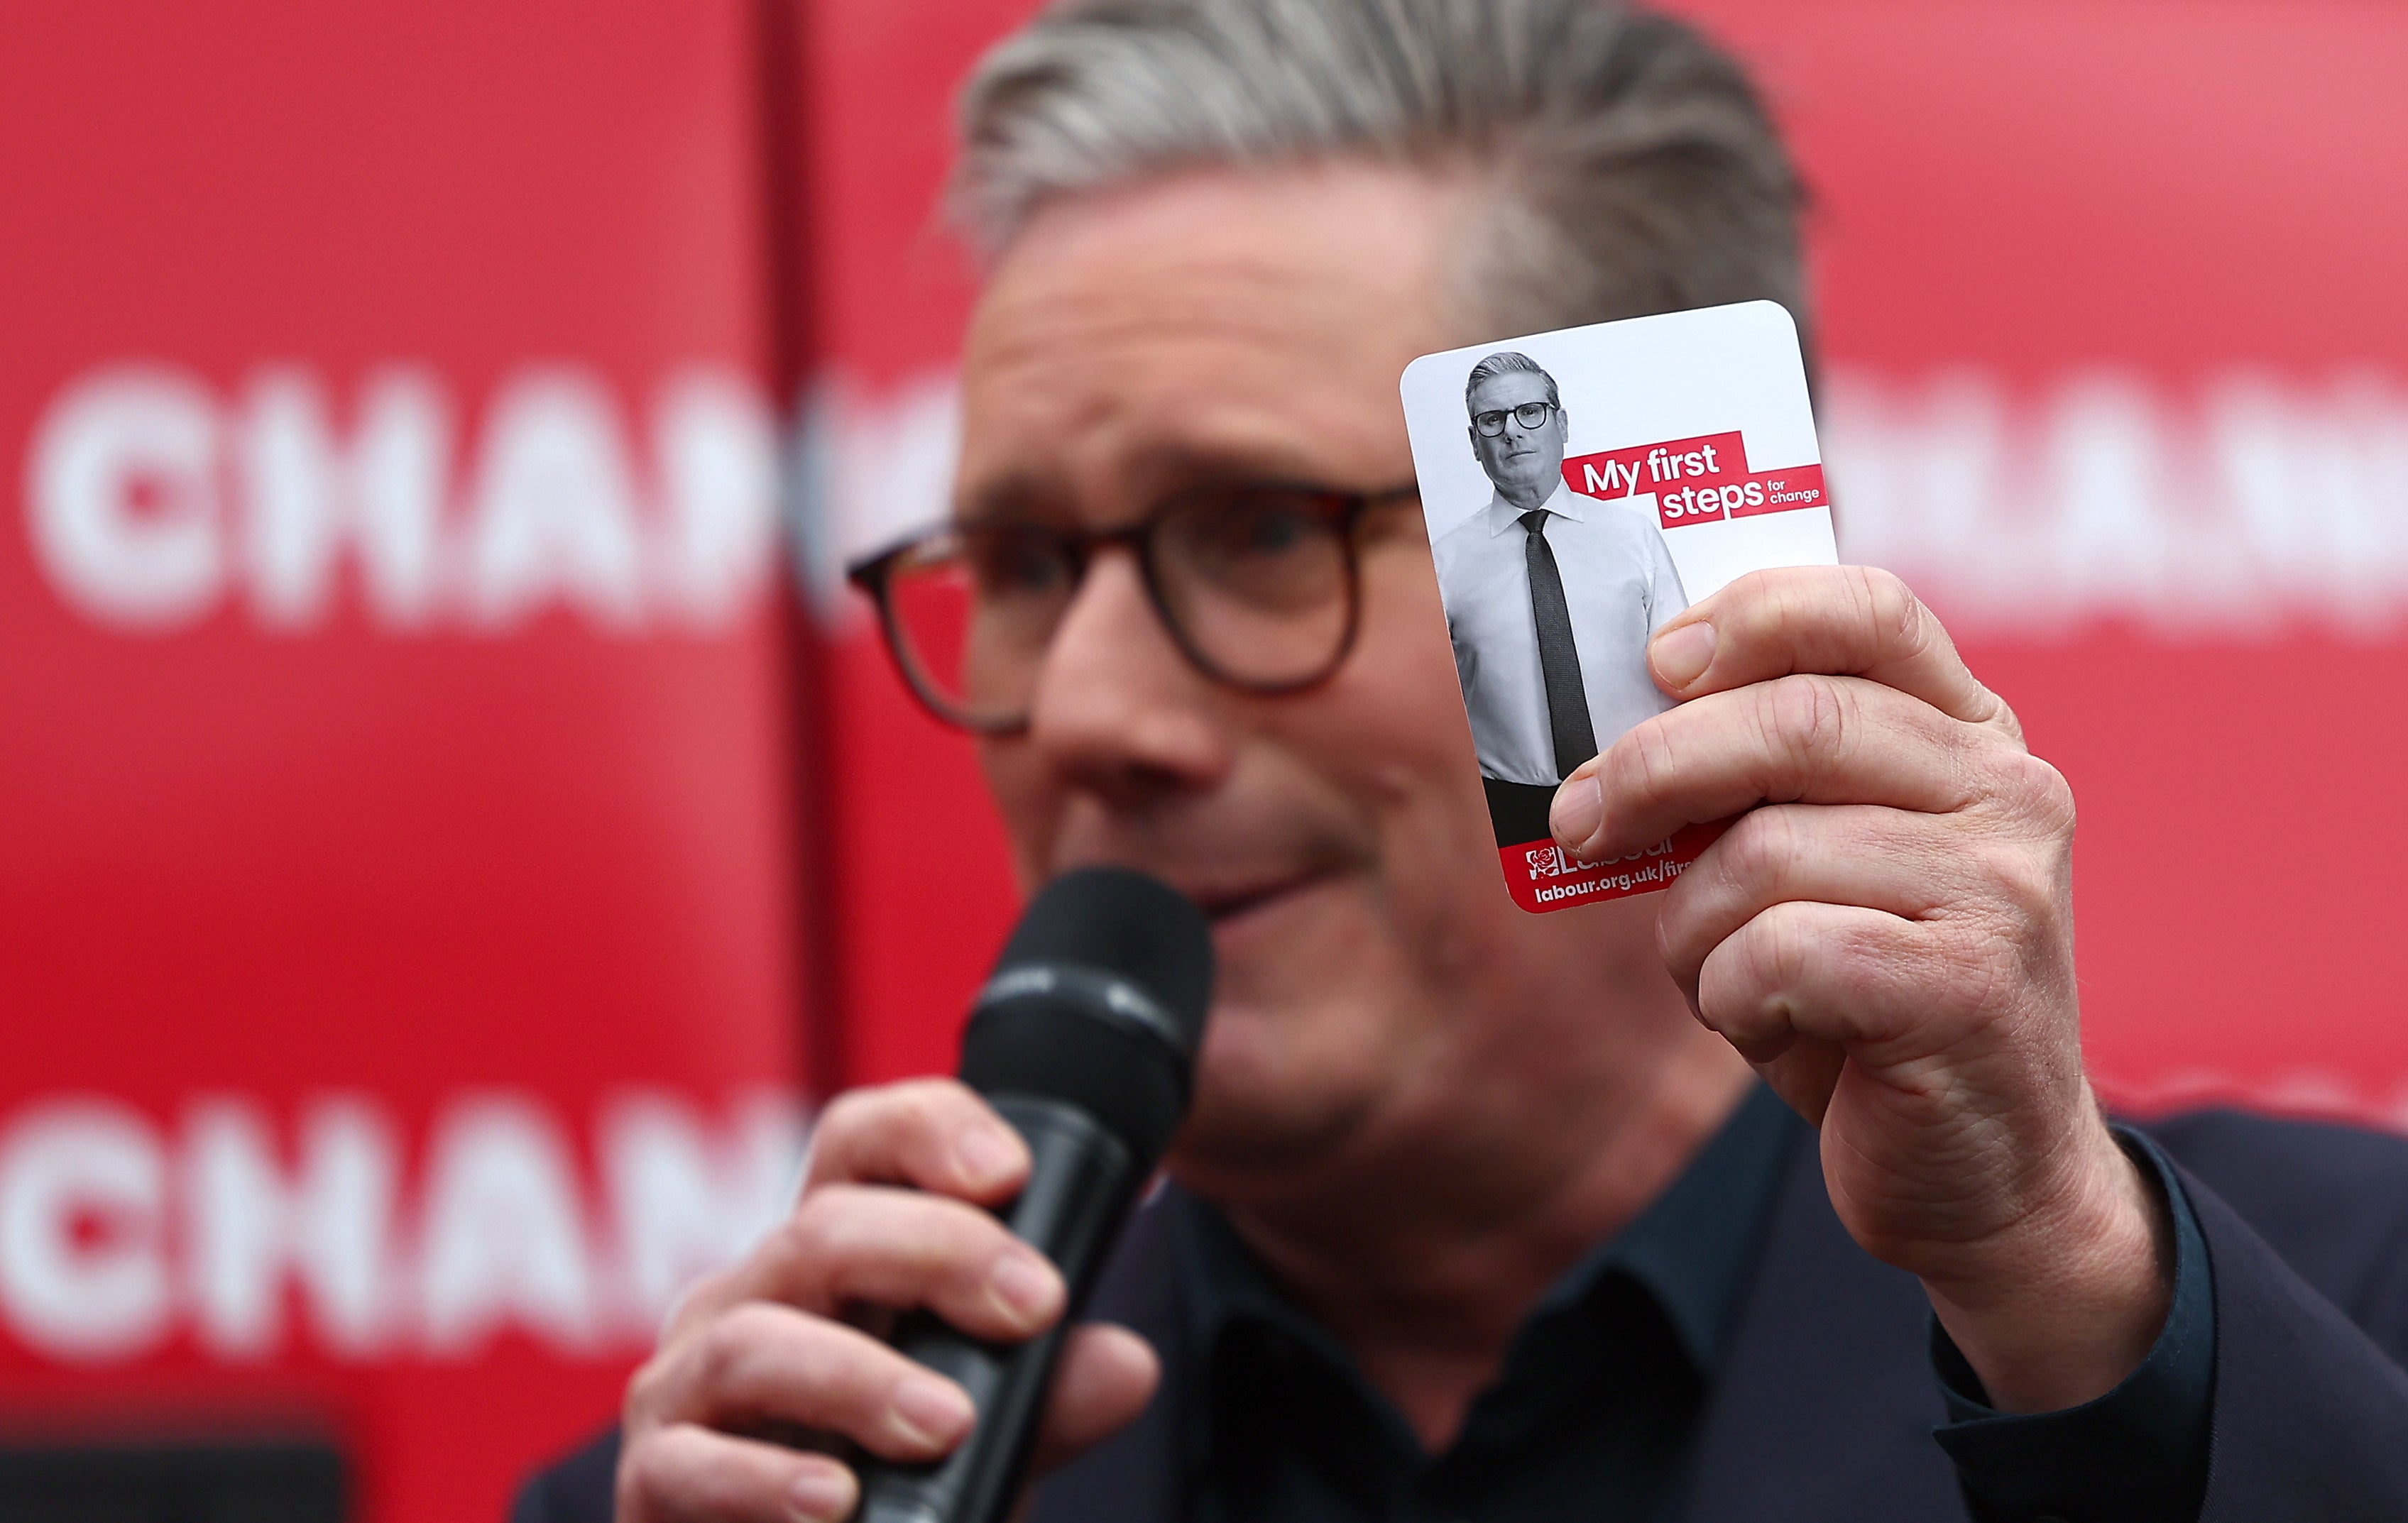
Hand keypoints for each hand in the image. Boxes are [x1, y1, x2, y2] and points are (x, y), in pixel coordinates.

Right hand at [616, 1078, 1158, 1521]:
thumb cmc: (888, 1494)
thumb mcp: (983, 1441)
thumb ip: (1048, 1402)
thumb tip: (1123, 1364)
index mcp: (829, 1264)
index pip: (861, 1146)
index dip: (928, 1132)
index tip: (1012, 1173)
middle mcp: (749, 1300)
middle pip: (822, 1226)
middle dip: (936, 1252)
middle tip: (1031, 1306)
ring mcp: (689, 1386)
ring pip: (755, 1337)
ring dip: (860, 1377)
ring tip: (947, 1422)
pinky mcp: (653, 1482)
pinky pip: (689, 1462)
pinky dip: (764, 1480)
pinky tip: (837, 1498)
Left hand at [1549, 566, 2169, 1413]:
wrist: (1989, 1174)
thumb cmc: (1870, 1002)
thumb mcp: (1822, 868)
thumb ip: (1762, 790)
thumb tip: (1608, 744)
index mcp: (1973, 737)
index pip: (1869, 611)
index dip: (1751, 614)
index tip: (1655, 660)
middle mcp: (2008, 792)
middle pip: (1793, 721)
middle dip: (1654, 767)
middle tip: (1579, 819)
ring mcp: (2000, 889)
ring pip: (1765, 854)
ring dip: (1693, 925)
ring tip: (1719, 976)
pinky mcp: (1967, 989)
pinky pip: (1778, 955)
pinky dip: (1729, 996)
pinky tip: (1763, 1025)